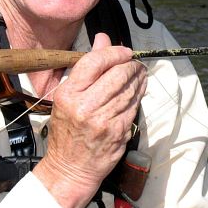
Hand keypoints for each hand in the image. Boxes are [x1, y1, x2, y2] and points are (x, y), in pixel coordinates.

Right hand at [33, 33, 146, 207]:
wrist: (70, 168)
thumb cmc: (67, 131)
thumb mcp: (67, 98)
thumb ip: (87, 67)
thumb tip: (103, 39)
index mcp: (68, 94)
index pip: (95, 62)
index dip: (115, 52)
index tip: (125, 51)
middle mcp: (85, 106)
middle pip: (117, 74)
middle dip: (132, 65)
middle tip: (136, 63)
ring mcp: (103, 120)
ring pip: (129, 90)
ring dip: (139, 79)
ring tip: (140, 74)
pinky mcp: (118, 132)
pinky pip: (133, 107)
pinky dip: (138, 96)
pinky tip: (139, 91)